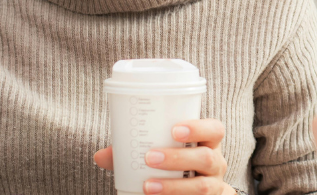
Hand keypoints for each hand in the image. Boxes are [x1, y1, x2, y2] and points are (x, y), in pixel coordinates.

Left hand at [94, 118, 233, 194]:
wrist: (198, 192)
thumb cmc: (178, 164)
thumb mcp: (164, 153)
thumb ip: (135, 152)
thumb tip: (100, 156)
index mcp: (208, 143)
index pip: (215, 130)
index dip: (198, 128)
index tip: (174, 130)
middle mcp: (216, 164)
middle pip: (207, 158)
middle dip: (178, 158)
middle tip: (150, 158)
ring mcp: (215, 186)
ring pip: (202, 187)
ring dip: (174, 186)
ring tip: (147, 186)